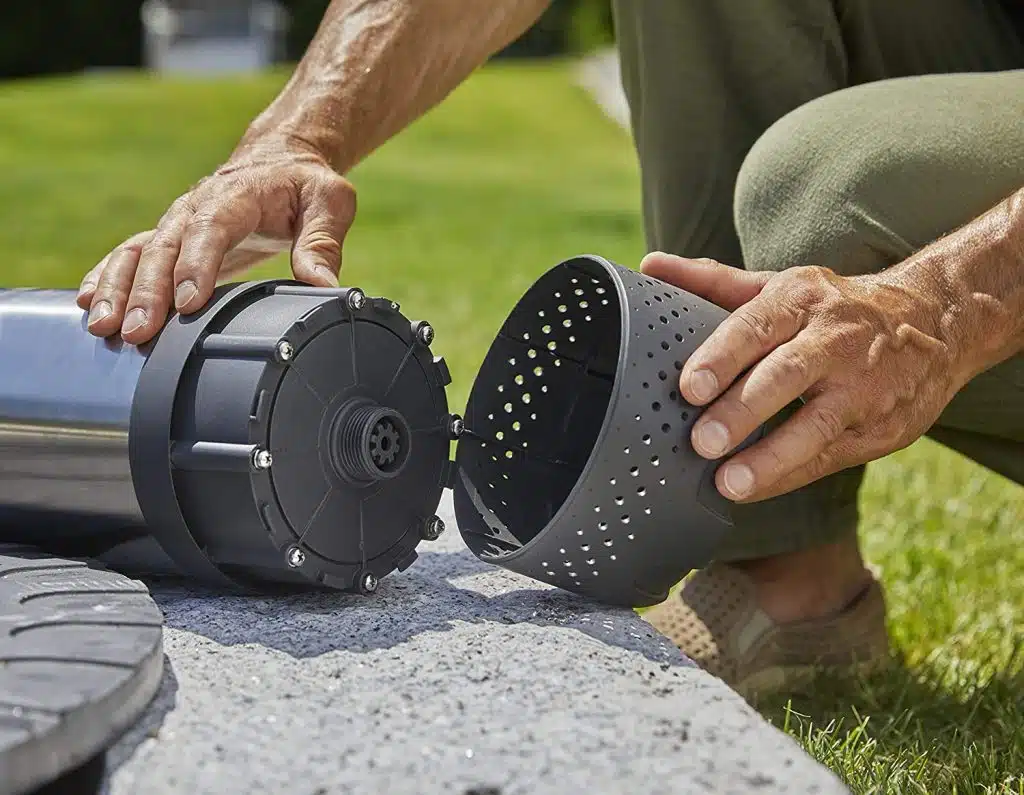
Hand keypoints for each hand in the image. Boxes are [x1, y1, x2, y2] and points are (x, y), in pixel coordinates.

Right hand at [77, 137, 355, 344]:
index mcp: (237, 195)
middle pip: (164, 246)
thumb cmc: (305, 186)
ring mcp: (177, 222)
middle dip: (148, 291)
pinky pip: (129, 255)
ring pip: (137, 252)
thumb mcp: (330, 203)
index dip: (196, 263)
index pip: (211, 227)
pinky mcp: (169, 238)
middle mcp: (196, 206)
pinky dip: (106, 278)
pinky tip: (89, 305)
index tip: (188, 302)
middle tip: (138, 332)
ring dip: (117, 289)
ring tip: (103, 327)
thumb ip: (323, 241)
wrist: (280, 161)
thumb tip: (323, 286)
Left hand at [641, 252, 965, 502]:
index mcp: (802, 300)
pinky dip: (791, 475)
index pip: (757, 325)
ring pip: (816, 425)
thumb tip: (650, 267)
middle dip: (743, 410)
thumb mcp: (781, 287)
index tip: (689, 387)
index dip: (722, 356)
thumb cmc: (833, 309)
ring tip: (730, 483)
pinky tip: (756, 488)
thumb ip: (714, 282)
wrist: (936, 322)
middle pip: (786, 376)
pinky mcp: (882, 427)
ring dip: (771, 458)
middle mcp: (834, 341)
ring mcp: (863, 387)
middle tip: (702, 441)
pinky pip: (830, 456)